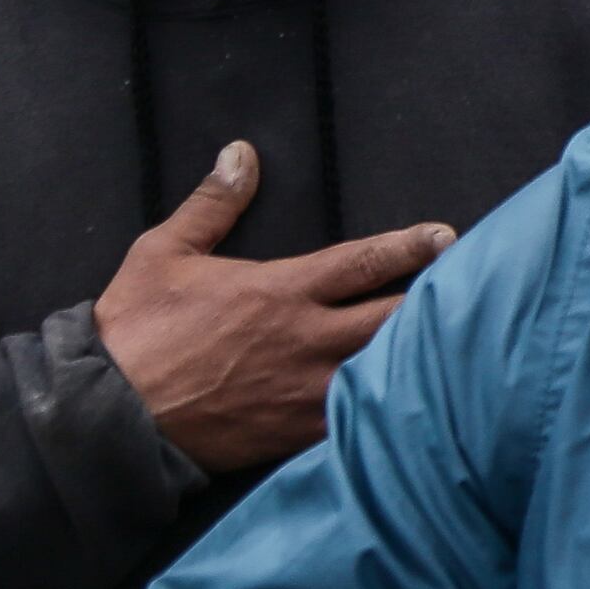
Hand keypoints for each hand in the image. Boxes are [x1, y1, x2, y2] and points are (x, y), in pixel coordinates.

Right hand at [91, 142, 454, 472]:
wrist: (109, 420)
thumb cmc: (134, 332)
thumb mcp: (164, 253)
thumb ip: (213, 204)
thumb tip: (241, 153)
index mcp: (281, 290)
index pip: (366, 261)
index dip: (412, 247)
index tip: (448, 237)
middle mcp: (306, 339)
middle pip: (396, 318)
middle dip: (440, 304)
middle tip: (480, 292)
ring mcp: (306, 390)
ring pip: (386, 371)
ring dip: (423, 359)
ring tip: (463, 351)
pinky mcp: (296, 435)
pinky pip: (358, 422)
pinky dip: (389, 413)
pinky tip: (415, 411)